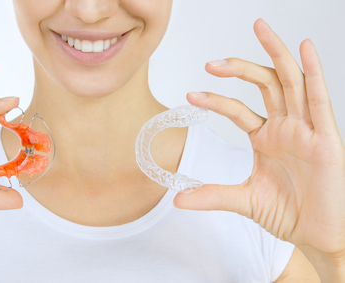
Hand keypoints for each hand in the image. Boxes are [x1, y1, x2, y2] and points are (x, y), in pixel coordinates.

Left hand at [173, 19, 344, 279]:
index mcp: (267, 138)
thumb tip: (177, 198)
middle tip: (212, 62)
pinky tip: (304, 48)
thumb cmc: (291, 214)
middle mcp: (286, 127)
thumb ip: (213, 196)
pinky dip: (314, 72)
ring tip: (259, 27)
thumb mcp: (245, 201)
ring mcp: (306, 129)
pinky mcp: (326, 137)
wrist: (321, 236)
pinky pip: (320, 99)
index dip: (215, 100)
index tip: (190, 96)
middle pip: (265, 84)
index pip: (238, 109)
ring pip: (291, 81)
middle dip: (240, 68)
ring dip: (276, 53)